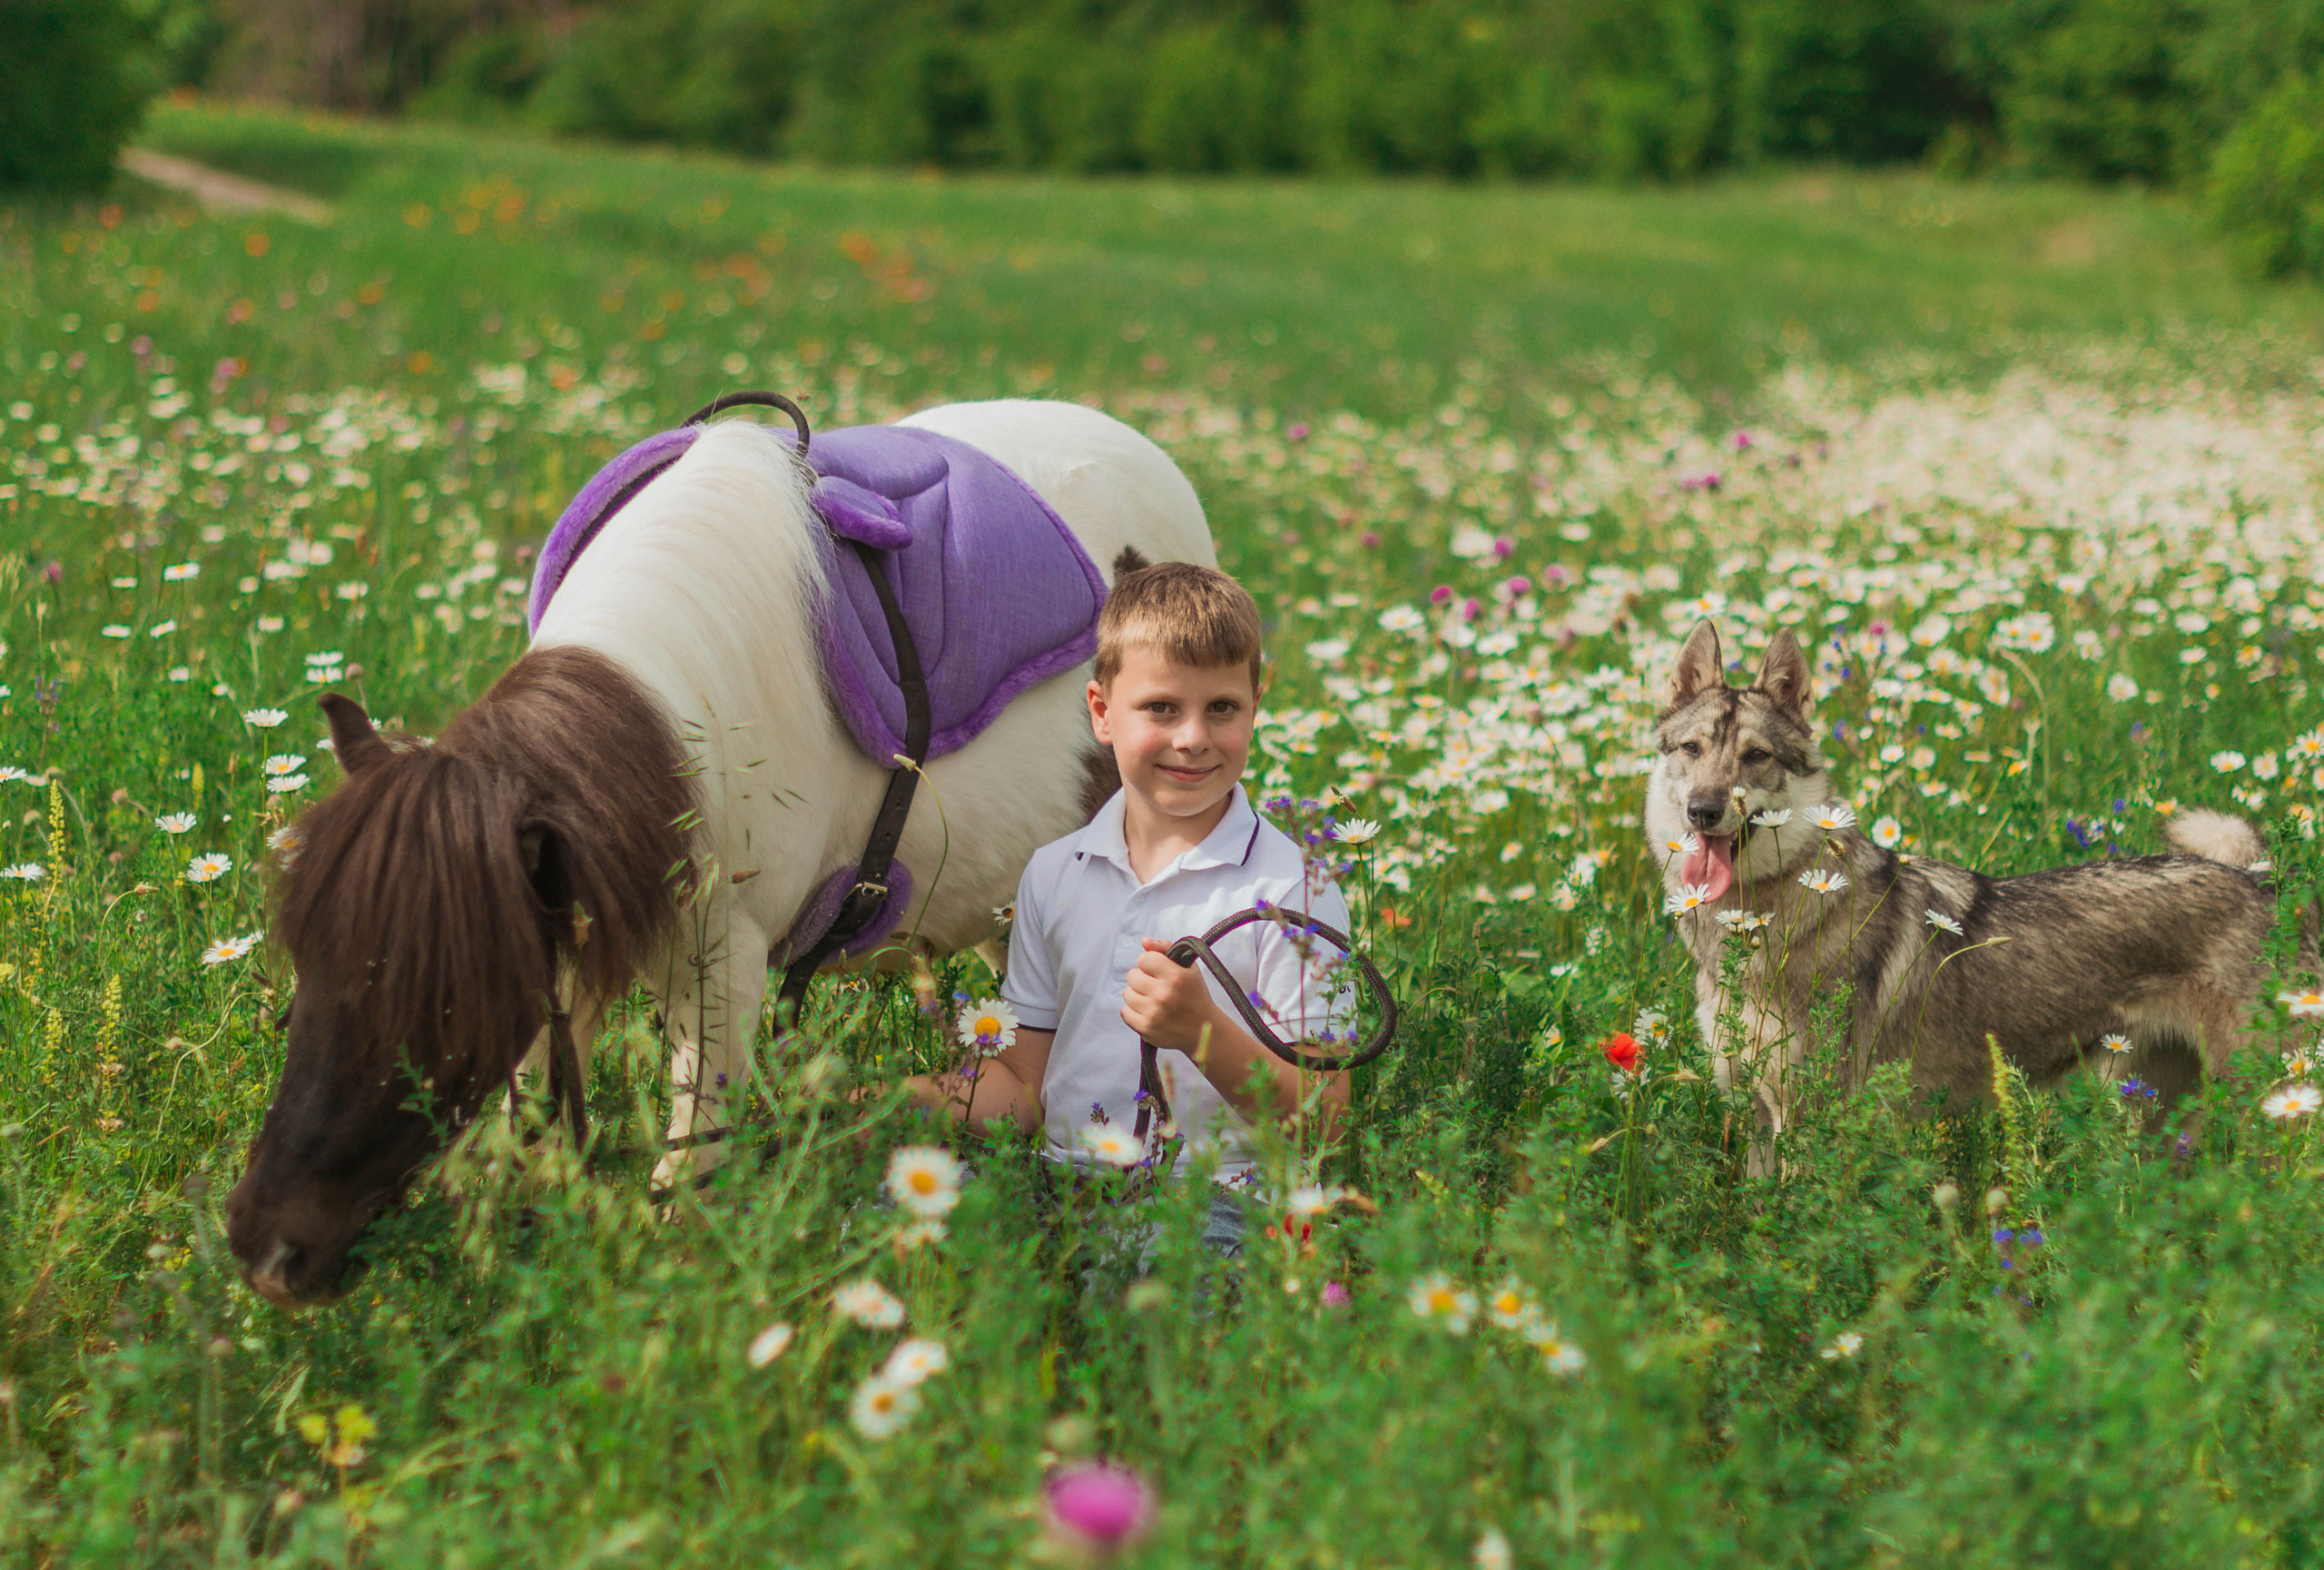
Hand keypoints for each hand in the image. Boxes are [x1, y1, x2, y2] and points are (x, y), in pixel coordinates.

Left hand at [1121, 939, 1218, 1055]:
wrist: (1203, 1030)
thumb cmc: (1195, 995)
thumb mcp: (1189, 967)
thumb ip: (1166, 948)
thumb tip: (1144, 941)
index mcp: (1175, 976)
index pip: (1143, 959)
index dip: (1149, 963)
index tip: (1158, 971)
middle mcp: (1163, 994)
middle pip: (1132, 975)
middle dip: (1141, 978)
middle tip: (1154, 986)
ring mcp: (1153, 1013)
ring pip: (1126, 993)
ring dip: (1136, 994)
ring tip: (1151, 999)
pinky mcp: (1146, 1028)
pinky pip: (1124, 1012)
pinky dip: (1133, 1011)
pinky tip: (1147, 1011)